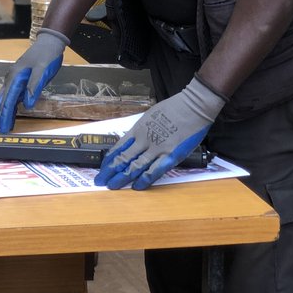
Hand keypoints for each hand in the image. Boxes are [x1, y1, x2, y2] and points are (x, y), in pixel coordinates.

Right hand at [0, 28, 68, 133]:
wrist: (48, 43)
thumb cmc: (47, 55)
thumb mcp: (44, 69)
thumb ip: (34, 86)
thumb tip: (27, 104)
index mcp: (15, 78)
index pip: (7, 102)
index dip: (4, 117)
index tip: (2, 131)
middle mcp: (11, 81)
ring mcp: (13, 82)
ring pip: (2, 102)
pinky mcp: (18, 84)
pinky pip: (9, 100)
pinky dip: (5, 110)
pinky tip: (5, 119)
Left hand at [95, 75, 225, 189]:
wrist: (193, 105)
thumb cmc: (173, 108)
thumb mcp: (150, 116)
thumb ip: (142, 130)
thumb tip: (133, 140)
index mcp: (137, 129)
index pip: (118, 148)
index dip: (108, 160)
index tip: (102, 169)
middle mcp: (143, 140)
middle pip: (122, 159)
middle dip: (110, 172)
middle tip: (99, 181)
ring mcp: (156, 148)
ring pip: (135, 166)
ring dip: (122, 177)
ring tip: (112, 186)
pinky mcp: (171, 155)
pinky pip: (155, 171)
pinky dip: (144, 180)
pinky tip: (136, 187)